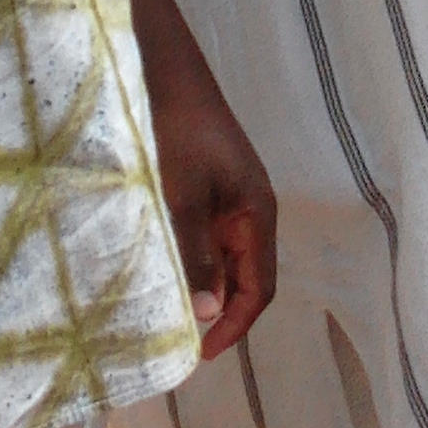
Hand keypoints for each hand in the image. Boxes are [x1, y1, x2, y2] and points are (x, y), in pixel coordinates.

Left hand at [153, 83, 277, 358]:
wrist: (166, 76)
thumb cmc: (179, 133)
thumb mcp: (184, 198)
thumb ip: (197, 254)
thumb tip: (207, 313)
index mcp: (259, 213)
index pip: (261, 287)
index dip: (236, 324)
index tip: (204, 352)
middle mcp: (252, 212)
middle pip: (247, 278)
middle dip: (222, 313)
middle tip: (184, 342)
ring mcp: (232, 200)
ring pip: (227, 260)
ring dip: (206, 289)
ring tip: (174, 317)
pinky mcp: (211, 191)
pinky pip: (209, 240)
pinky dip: (194, 264)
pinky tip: (169, 275)